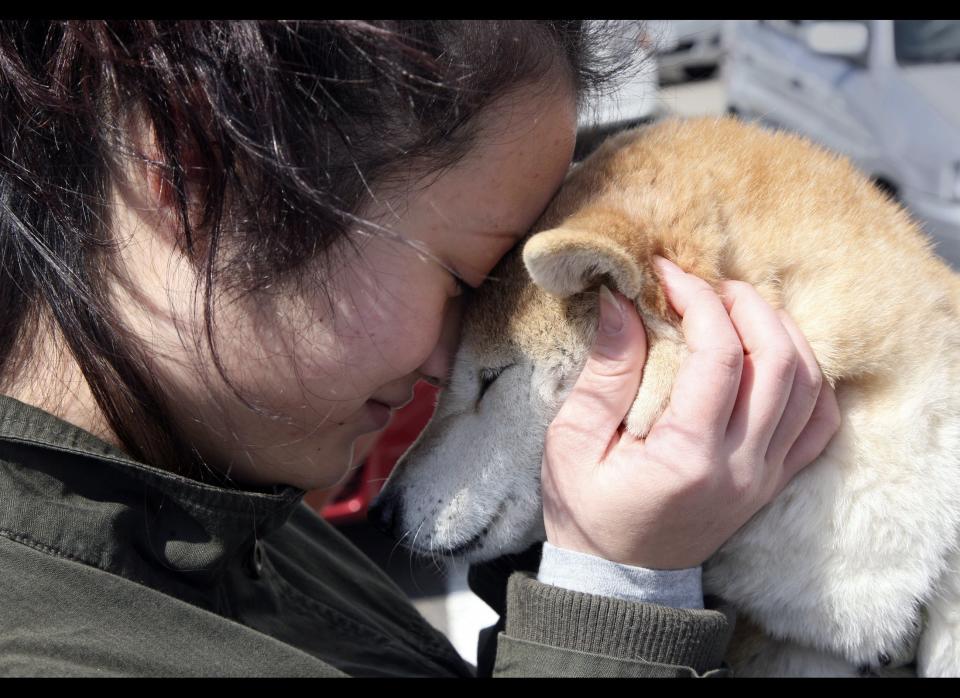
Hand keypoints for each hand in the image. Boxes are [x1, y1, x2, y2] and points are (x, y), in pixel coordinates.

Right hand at [541, 256, 840, 569]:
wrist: (618, 577)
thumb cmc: (586, 510)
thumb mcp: (572, 442)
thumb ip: (605, 372)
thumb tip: (623, 301)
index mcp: (686, 458)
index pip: (718, 357)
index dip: (698, 299)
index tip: (667, 272)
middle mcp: (741, 467)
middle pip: (780, 362)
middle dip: (749, 304)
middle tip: (709, 283)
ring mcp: (765, 476)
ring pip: (809, 386)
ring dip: (782, 332)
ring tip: (739, 308)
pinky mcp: (774, 481)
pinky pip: (819, 421)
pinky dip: (808, 376)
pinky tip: (773, 353)